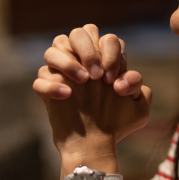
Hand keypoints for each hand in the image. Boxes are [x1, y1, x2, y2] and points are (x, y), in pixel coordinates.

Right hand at [33, 24, 152, 156]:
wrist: (95, 147)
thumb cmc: (116, 124)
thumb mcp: (139, 108)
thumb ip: (137, 85)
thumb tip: (121, 80)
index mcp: (104, 60)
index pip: (107, 38)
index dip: (112, 54)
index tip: (113, 79)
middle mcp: (82, 62)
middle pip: (78, 32)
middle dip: (88, 49)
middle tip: (97, 76)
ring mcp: (63, 74)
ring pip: (53, 49)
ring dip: (68, 61)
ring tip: (83, 82)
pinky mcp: (47, 90)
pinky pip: (40, 77)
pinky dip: (52, 85)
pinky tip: (67, 97)